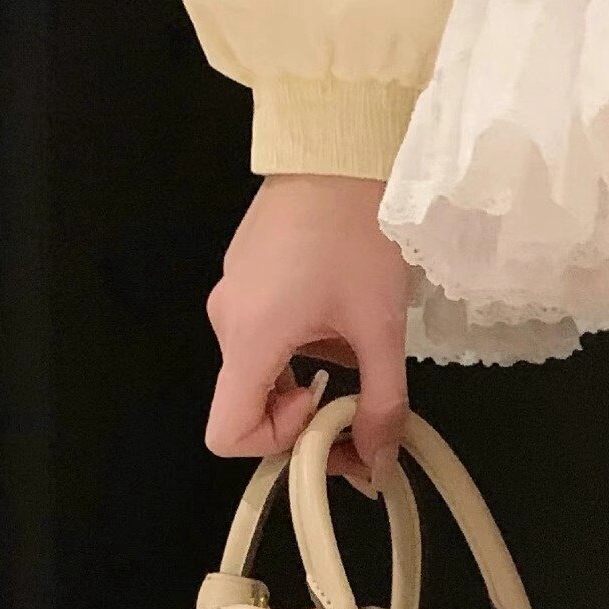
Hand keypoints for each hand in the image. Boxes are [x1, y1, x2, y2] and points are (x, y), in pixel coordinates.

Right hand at [204, 174, 411, 485]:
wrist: (340, 144)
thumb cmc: (360, 231)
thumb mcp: (381, 327)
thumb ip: (382, 405)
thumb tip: (378, 464)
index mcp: (250, 336)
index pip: (226, 434)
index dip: (276, 443)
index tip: (324, 415)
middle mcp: (227, 319)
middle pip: (247, 401)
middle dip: (304, 414)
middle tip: (359, 397)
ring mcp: (232, 291)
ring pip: (260, 366)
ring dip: (307, 372)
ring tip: (355, 336)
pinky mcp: (245, 270)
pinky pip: (263, 329)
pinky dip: (300, 339)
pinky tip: (340, 306)